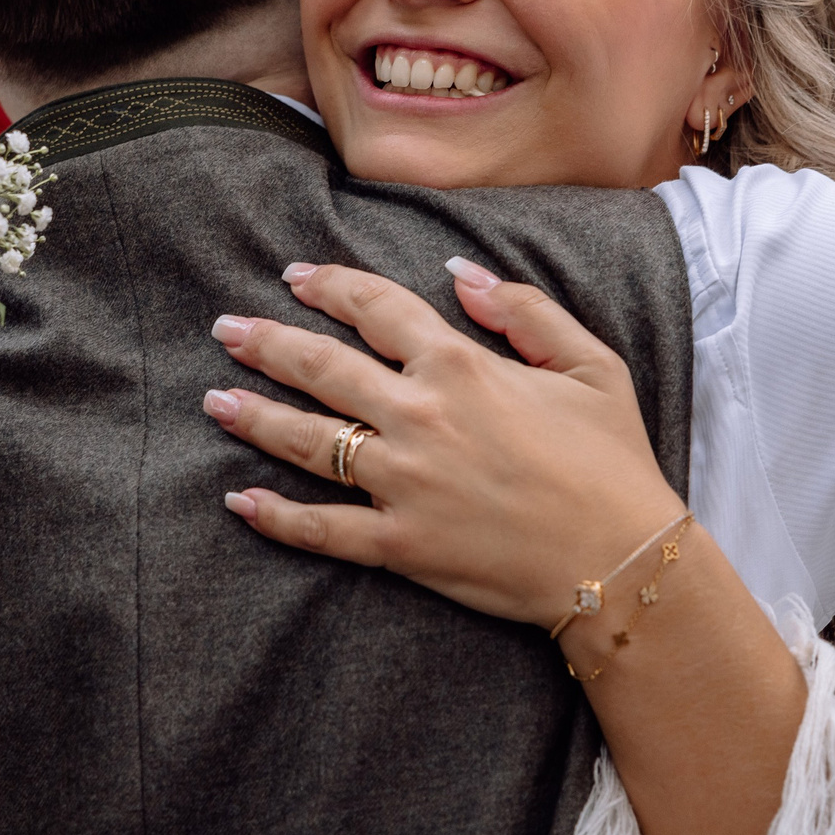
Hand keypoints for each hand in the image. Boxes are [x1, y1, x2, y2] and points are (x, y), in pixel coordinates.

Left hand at [205, 258, 686, 634]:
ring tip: (213, 400)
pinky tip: (239, 501)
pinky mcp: (399, 544)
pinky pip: (321, 528)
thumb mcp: (591, 365)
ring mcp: (403, 483)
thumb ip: (526, 310)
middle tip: (224, 329)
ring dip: (255, 416)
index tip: (294, 275)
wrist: (621, 562)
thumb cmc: (612, 461)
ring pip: (307, 441)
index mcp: (461, 366)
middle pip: (321, 367)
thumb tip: (462, 271)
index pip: (376, 308)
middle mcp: (420, 417)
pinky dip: (275, 516)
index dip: (330, 285)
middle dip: (266, 343)